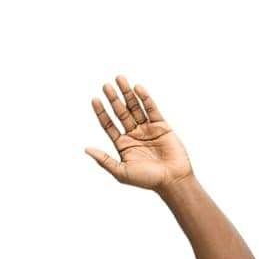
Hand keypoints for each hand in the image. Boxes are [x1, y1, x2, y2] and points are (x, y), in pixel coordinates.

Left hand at [85, 75, 193, 191]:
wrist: (172, 180)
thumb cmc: (147, 180)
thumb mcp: (121, 172)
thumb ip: (104, 160)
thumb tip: (86, 149)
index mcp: (123, 145)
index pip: (109, 125)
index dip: (102, 113)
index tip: (94, 99)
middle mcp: (134, 135)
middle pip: (121, 113)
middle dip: (113, 99)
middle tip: (105, 85)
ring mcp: (147, 129)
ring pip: (135, 107)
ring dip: (127, 93)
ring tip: (119, 78)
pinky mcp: (161, 125)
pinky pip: (151, 108)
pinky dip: (144, 98)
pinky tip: (137, 88)